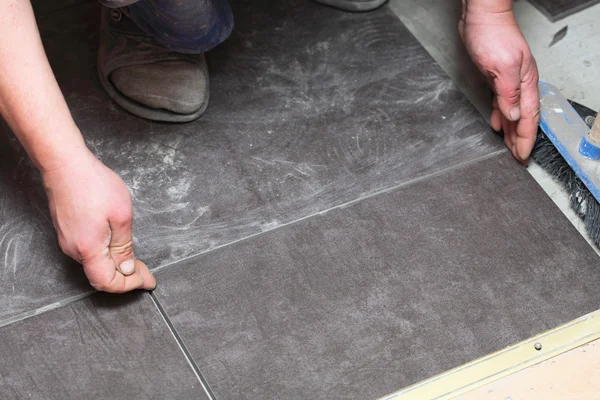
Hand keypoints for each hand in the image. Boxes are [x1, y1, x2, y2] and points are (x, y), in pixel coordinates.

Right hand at [42, 148, 155, 292]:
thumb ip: (124, 246)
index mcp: (88, 249)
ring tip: (135, 260)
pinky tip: (117, 245)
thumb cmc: (93, 184)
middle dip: (125, 277)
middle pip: (100, 276)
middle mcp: (74, 249)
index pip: (108, 282)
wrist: (64, 164)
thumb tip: (125, 268)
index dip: (129, 285)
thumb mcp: (121, 216)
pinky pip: (88, 252)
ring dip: (115, 265)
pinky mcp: (67, 231)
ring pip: (94, 264)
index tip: (147, 280)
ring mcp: (68, 240)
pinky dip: (105, 254)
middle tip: (145, 272)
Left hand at [459, 8, 539, 161]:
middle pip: (523, 119)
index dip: (527, 139)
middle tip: (518, 158)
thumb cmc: (491, 35)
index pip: (529, 118)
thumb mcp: (501, 66)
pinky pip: (501, 103)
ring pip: (512, 113)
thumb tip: (514, 116)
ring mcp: (509, 81)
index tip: (523, 155)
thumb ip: (508, 93)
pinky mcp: (497, 77)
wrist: (480, 16)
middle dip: (521, 140)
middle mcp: (520, 84)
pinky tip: (496, 124)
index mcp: (526, 83)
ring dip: (511, 131)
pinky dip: (500, 116)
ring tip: (509, 148)